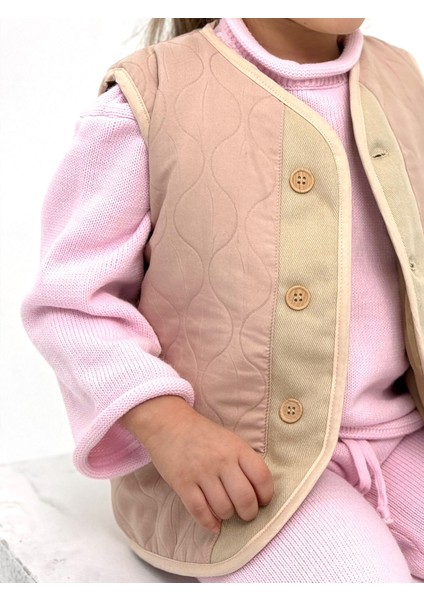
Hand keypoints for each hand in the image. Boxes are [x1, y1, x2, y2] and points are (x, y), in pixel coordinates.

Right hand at [120, 396, 273, 532]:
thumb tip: (259, 492)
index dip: (266, 495)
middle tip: (246, 513)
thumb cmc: (203, 434)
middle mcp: (221, 460)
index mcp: (237, 448)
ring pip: (223, 508)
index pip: (261, 476)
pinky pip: (200, 511)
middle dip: (249, 513)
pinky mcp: (182, 484)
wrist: (168, 423)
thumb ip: (244, 461)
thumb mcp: (229, 440)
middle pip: (245, 499)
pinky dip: (209, 523)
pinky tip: (214, 524)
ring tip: (226, 511)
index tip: (262, 501)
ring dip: (228, 515)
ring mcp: (201, 472)